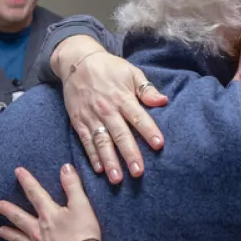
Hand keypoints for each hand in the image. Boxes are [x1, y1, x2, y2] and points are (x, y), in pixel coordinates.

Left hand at [0, 165, 102, 240]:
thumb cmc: (84, 233)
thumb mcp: (82, 205)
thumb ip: (73, 186)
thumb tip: (64, 167)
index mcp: (48, 214)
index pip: (35, 194)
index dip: (27, 181)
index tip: (17, 172)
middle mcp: (38, 231)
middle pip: (20, 218)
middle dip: (9, 210)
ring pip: (20, 240)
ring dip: (10, 235)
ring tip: (0, 231)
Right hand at [59, 38, 168, 183]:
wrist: (77, 61)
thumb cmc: (109, 68)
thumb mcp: (130, 72)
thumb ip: (146, 89)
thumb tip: (163, 101)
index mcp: (122, 97)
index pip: (138, 116)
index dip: (149, 130)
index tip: (159, 144)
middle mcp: (107, 109)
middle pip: (120, 134)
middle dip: (129, 154)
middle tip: (138, 172)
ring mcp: (91, 116)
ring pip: (102, 142)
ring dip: (109, 160)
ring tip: (117, 178)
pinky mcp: (79, 121)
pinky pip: (86, 141)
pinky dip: (91, 155)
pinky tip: (99, 169)